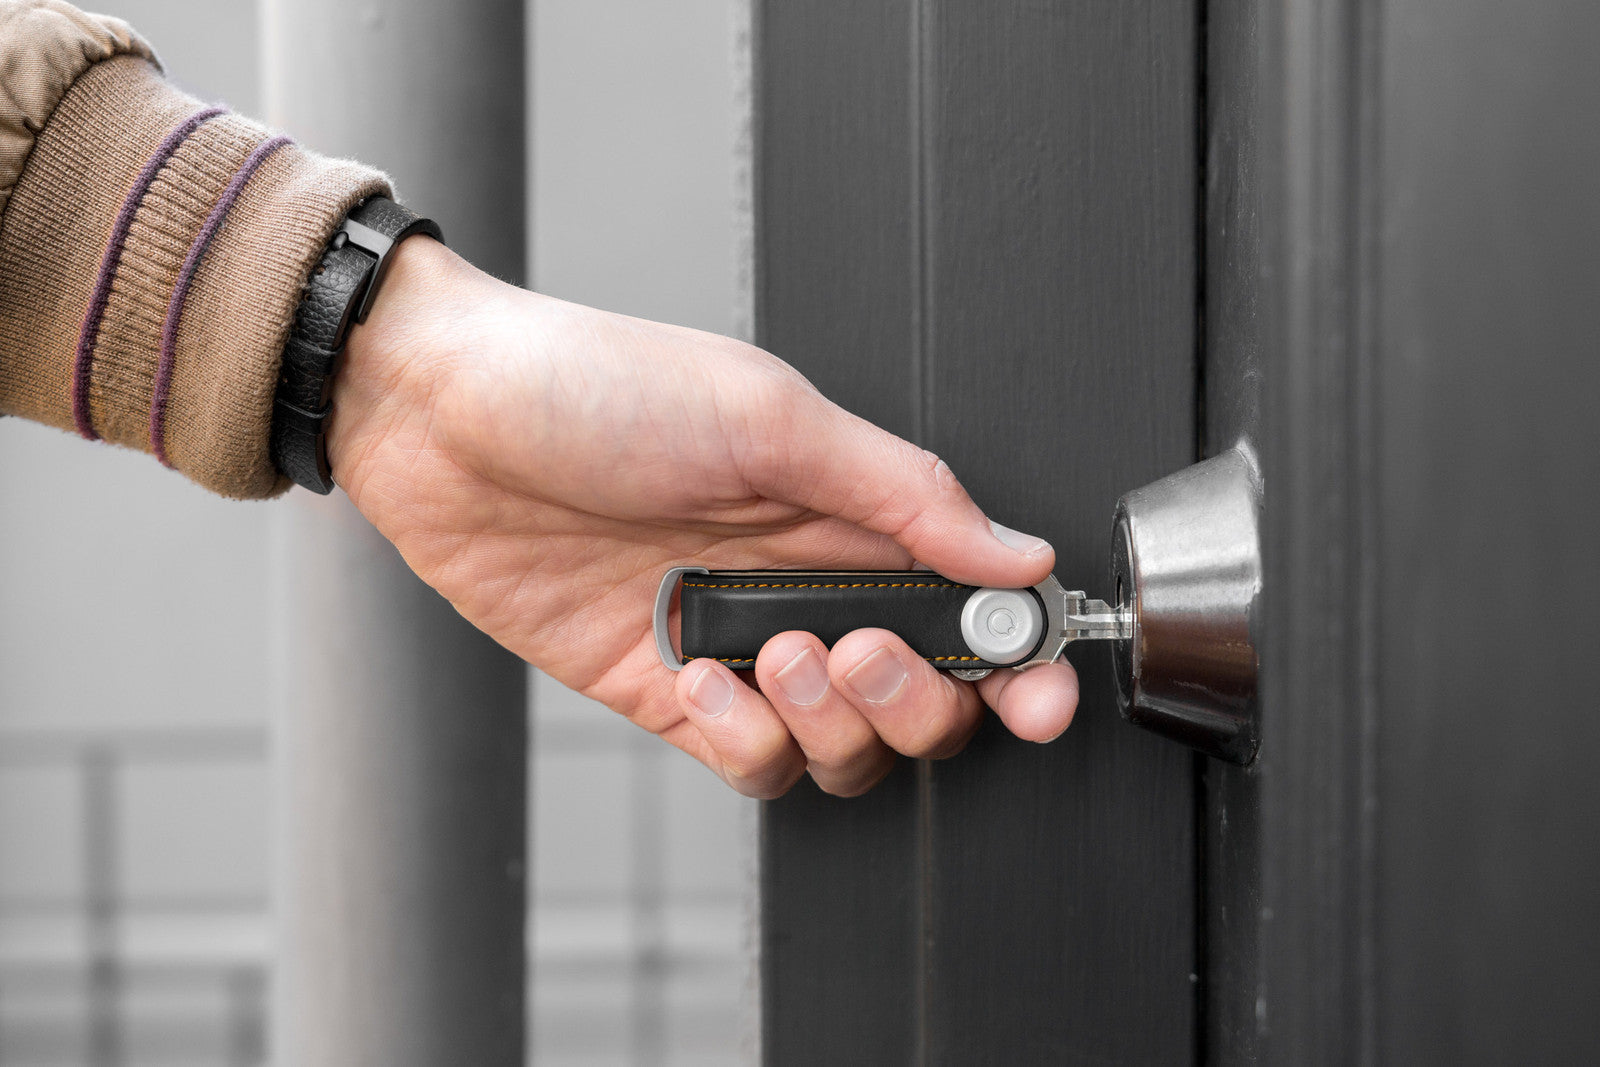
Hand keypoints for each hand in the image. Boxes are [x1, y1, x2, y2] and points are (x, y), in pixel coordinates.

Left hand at [326, 237, 1078, 797]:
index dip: (1019, 661)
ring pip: (843, 744)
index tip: (1036, 691)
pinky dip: (744, 739)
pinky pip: (748, 760)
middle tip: (864, 649)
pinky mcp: (669, 692)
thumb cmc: (593, 385)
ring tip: (772, 651)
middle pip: (924, 697)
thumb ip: (902, 493)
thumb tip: (1018, 553)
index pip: (970, 605)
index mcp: (850, 511)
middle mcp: (807, 584)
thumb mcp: (766, 415)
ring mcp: (740, 645)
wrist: (443, 417)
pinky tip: (698, 681)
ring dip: (832, 720)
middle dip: (918, 698)